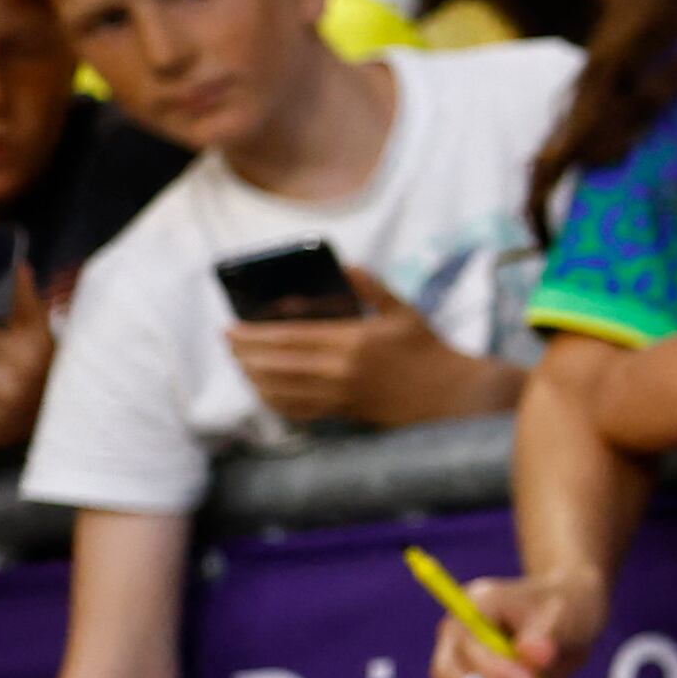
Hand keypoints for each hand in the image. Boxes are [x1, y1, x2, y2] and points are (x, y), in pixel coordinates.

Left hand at [224, 271, 498, 431]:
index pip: (289, 338)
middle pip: (276, 364)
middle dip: (245, 353)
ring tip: (240, 364)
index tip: (233, 327)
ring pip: (280, 389)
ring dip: (253, 377)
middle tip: (228, 342)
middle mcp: (340, 370)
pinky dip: (273, 401)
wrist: (448, 395)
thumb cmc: (427, 350)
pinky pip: (297, 410)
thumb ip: (372, 288)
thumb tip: (347, 265)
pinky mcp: (342, 412)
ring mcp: (339, 395)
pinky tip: (264, 390)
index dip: (255, 335)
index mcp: (352, 341)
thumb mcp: (404, 312)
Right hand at [430, 562, 605, 677]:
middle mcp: (456, 628)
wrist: (565, 613)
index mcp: (478, 605)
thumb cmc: (565, 609)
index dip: (495, 669)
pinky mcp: (464, 673)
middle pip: (445, 671)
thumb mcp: (567, 616)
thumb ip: (549, 636)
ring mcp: (454, 651)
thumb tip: (531, 655)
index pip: (469, 645)